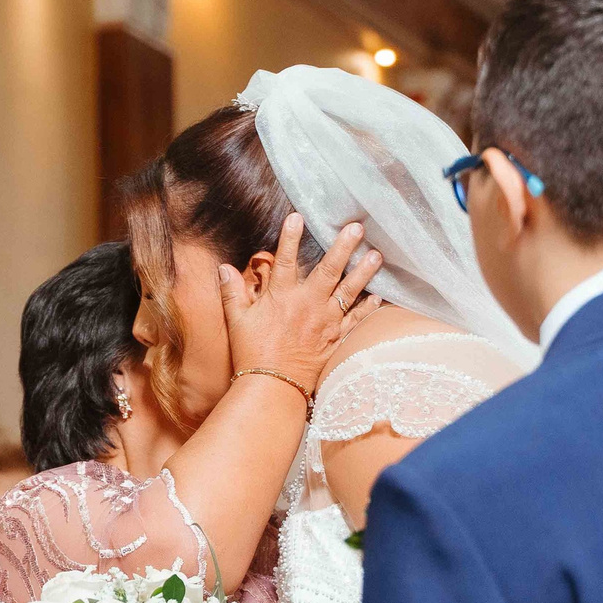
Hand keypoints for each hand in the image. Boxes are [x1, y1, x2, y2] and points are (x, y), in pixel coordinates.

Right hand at [220, 215, 383, 392]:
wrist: (272, 386)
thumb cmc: (251, 354)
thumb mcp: (237, 321)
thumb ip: (232, 292)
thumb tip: (223, 268)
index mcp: (281, 297)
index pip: (286, 259)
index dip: (291, 236)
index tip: (298, 216)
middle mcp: (307, 304)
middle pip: (329, 270)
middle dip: (343, 246)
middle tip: (357, 227)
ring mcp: (325, 321)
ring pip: (348, 291)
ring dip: (364, 272)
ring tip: (376, 255)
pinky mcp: (335, 339)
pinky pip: (355, 320)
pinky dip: (367, 308)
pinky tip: (378, 296)